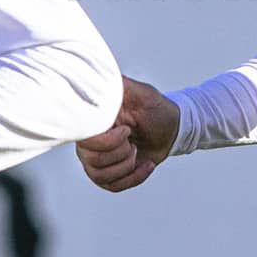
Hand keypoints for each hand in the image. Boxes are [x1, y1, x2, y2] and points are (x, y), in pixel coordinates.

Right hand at [76, 76, 179, 192]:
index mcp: (93, 121)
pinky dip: (134, 178)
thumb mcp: (141, 93)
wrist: (172, 128)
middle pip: (91, 160)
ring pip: (99, 175)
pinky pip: (112, 186)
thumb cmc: (156, 108)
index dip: (107, 141)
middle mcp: (90, 141)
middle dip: (120, 153)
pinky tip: (147, 165)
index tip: (126, 130)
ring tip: (138, 152)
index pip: (84, 139)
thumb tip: (98, 70)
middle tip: (133, 140)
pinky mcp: (111, 173)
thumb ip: (118, 84)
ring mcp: (98, 158)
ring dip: (126, 167)